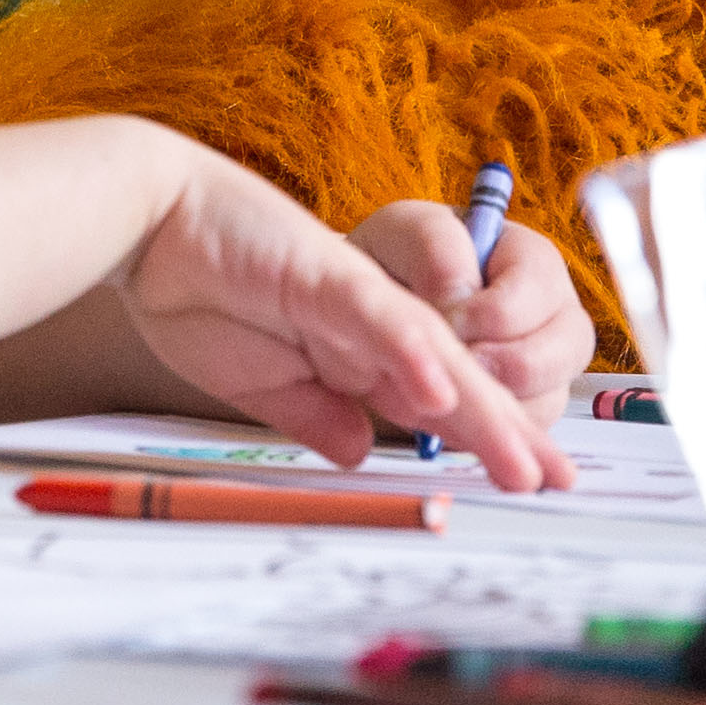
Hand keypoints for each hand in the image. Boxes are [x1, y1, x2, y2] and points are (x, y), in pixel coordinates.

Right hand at [116, 150, 555, 491]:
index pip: (434, 404)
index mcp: (353, 353)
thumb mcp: (258, 383)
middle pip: (453, 383)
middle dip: (509, 433)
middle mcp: (368, 325)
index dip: (485, 441)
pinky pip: (376, 315)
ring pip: (432, 355)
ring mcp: (350, 296)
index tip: (530, 482)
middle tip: (560, 483)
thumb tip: (359, 450)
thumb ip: (313, 413)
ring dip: (481, 407)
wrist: (146, 221)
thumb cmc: (192, 292)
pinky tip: (441, 390)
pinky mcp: (321, 272)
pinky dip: (408, 353)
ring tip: (526, 457)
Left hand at [350, 200, 591, 430]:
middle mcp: (555, 315)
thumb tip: (459, 298)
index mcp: (534, 260)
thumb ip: (437, 248)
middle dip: (499, 363)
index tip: (441, 320)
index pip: (537, 292)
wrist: (376, 313)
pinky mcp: (528, 409)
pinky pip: (525, 433)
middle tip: (450, 362)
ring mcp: (547, 367)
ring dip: (493, 400)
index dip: (487, 313)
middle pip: (562, 353)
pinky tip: (448, 415)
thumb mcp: (408, 231)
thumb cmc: (400, 262)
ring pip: (549, 400)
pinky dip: (486, 431)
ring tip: (443, 387)